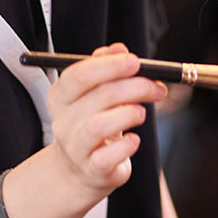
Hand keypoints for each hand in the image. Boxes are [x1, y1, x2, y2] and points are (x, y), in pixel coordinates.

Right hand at [48, 43, 165, 198]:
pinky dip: (126, 146)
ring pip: (99, 125)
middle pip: (98, 96)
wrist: (83, 168)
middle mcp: (63, 121)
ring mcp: (75, 147)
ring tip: (141, 112)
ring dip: (128, 113)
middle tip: (156, 87)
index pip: (78, 75)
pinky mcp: (92, 169)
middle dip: (134, 87)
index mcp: (61, 97)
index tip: (135, 61)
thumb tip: (119, 49)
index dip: (109, 65)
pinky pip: (107, 156)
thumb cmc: (92, 125)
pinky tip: (134, 140)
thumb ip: (104, 68)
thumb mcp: (94, 95)